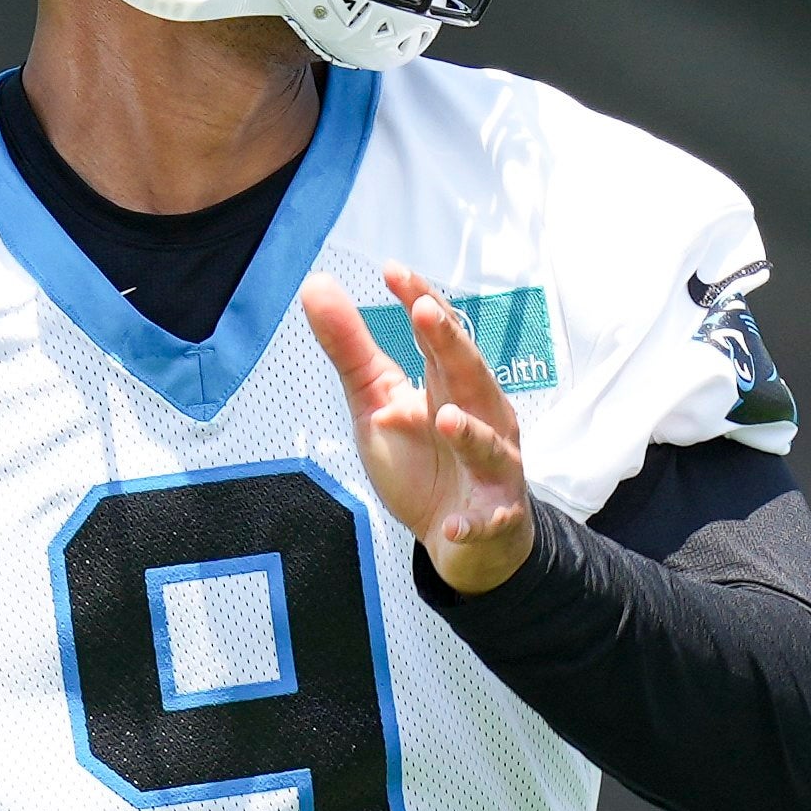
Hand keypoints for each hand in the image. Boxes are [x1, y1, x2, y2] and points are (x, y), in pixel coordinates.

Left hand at [302, 268, 537, 593]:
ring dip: (471, 433)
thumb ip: (350, 349)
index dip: (418, 301)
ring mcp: (492, 465)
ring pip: (488, 444)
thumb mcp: (375, 402)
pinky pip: (487, 517)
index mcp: (449, 383)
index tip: (392, 271)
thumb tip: (315, 283)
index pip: (436, 334)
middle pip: (469, 373)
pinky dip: (474, 520)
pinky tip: (454, 525)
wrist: (465, 538)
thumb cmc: (423, 462)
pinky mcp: (495, 514)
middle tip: (425, 312)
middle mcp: (480, 415)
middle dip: (450, 344)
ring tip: (445, 419)